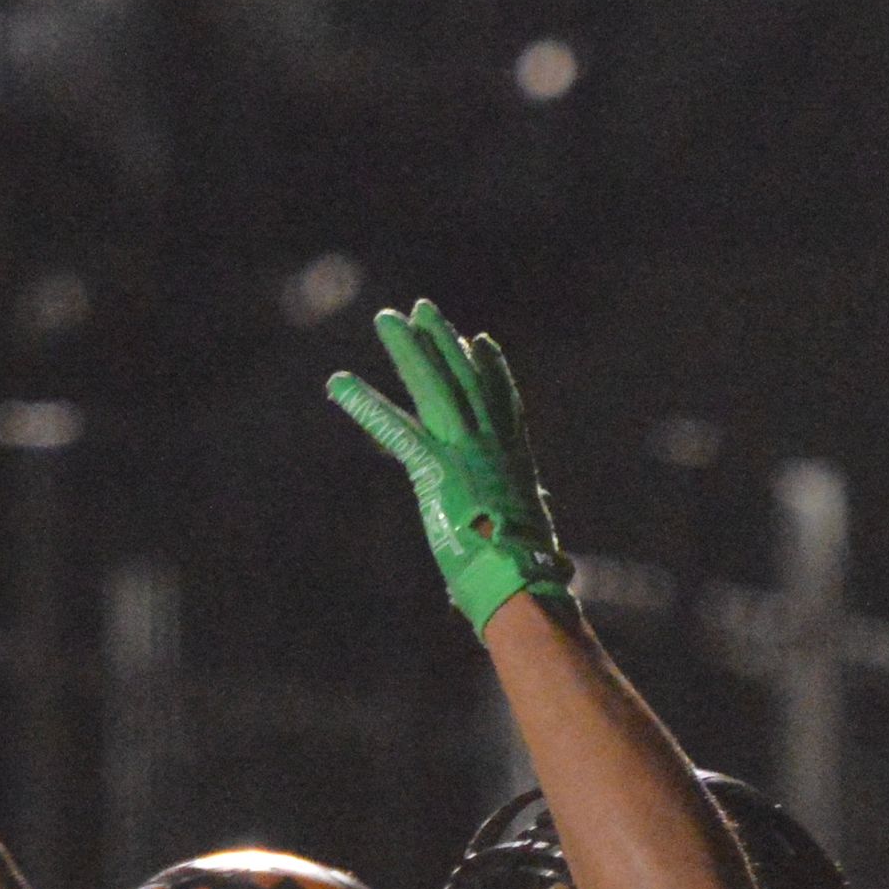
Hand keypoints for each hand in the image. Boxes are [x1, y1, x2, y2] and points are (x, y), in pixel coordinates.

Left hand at [326, 300, 572, 634]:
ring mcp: (464, 452)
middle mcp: (492, 447)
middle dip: (442, 343)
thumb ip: (530, 541)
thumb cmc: (530, 577)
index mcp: (515, 464)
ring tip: (388, 320)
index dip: (491, 370)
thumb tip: (550, 566)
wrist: (523, 578)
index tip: (481, 341)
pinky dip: (364, 405)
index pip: (503, 405)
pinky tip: (338, 384)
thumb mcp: (534, 549)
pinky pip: (393, 428)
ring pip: (432, 388)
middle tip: (423, 310)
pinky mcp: (435, 468)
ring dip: (407, 351)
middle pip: (464, 381)